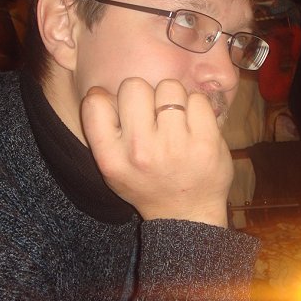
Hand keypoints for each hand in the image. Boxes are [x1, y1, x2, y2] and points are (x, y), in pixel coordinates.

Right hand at [81, 77, 232, 226]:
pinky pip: (198, 99)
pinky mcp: (206, 142)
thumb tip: (102, 89)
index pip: (95, 102)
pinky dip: (197, 107)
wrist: (187, 214)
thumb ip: (102, 131)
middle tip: (154, 115)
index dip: (109, 98)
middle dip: (146, 94)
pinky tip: (195, 126)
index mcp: (111, 158)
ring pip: (169, 87)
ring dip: (174, 99)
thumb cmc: (147, 183)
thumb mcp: (112, 168)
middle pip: (134, 86)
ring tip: (176, 121)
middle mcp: (140, 151)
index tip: (122, 112)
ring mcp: (175, 145)